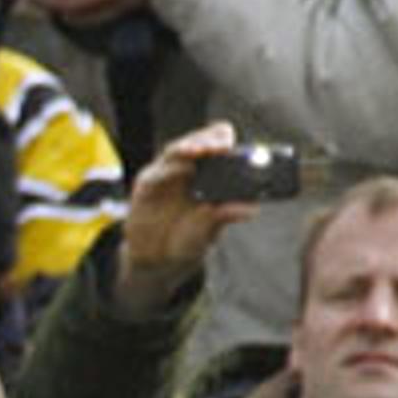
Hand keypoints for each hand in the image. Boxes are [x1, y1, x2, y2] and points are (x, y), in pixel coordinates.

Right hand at [117, 124, 264, 311]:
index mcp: (209, 172)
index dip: (225, 141)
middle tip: (219, 147)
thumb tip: (251, 209)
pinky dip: (169, 170)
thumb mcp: (211, 230)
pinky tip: (183, 170)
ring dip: (190, 146)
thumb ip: (226, 216)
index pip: (218, 142)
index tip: (232, 148)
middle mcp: (187, 167)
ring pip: (177, 150)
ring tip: (200, 151)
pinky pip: (156, 173)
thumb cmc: (187, 239)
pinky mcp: (147, 185)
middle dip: (209, 139)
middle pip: (199, 140)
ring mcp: (165, 174)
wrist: (158, 258)